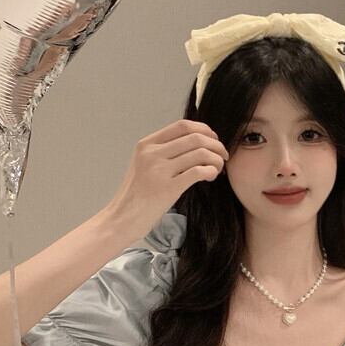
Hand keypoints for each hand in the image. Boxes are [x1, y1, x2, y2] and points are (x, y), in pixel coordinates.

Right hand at [104, 119, 228, 241]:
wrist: (121, 219)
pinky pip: (198, 171)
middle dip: (216, 145)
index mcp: (146, 144)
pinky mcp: (167, 188)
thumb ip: (163, 153)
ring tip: (217, 170)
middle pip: (195, 137)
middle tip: (223, 156)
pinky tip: (211, 177)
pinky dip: (211, 171)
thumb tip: (194, 144)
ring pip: (200, 153)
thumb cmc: (136, 196)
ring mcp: (159, 170)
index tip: (214, 140)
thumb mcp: (144, 166)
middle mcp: (152, 153)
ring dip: (216, 160)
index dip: (204, 130)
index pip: (183, 126)